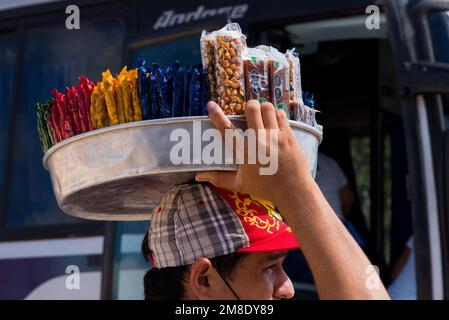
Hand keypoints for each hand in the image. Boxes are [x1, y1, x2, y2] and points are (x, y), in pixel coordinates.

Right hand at [195, 99, 314, 204]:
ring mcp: (276, 137)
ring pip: (268, 108)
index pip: (227, 130)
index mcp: (245, 153)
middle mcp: (259, 141)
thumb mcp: (239, 184)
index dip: (217, 115)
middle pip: (252, 109)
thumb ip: (219, 178)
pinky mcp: (289, 136)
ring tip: (262, 114)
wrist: (293, 191)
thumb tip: (199, 176)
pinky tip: (273, 120)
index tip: (211, 105)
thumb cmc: (264, 188)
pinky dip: (275, 114)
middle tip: (248, 111)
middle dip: (248, 106)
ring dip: (263, 108)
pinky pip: (281, 115)